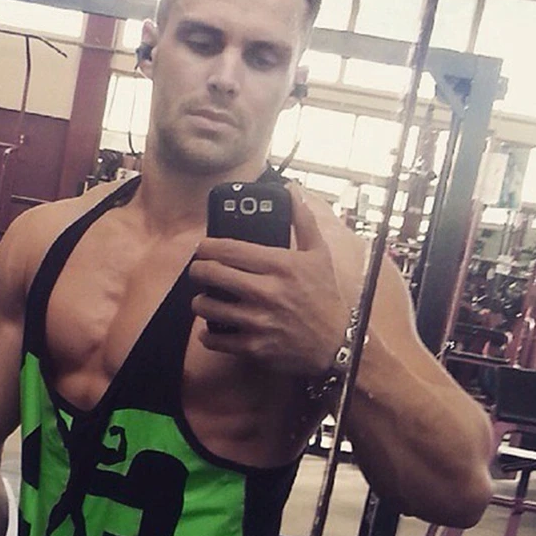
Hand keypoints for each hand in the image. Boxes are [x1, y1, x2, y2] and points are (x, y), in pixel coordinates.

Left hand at [190, 185, 349, 376]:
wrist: (337, 343)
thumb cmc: (325, 296)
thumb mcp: (319, 254)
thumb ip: (302, 220)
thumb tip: (292, 189)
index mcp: (280, 265)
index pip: (229, 249)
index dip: (207, 247)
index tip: (202, 249)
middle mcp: (267, 291)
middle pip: (212, 274)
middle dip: (197, 270)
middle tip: (198, 271)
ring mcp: (259, 321)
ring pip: (207, 306)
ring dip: (200, 301)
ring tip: (205, 299)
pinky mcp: (255, 346)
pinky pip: (215, 338)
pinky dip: (208, 333)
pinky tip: (211, 327)